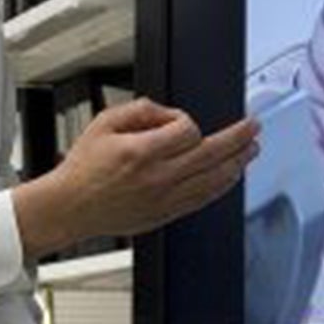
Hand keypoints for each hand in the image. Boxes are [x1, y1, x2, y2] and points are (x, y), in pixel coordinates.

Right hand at [13, 98, 259, 260]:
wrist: (70, 207)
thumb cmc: (83, 169)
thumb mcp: (103, 123)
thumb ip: (139, 109)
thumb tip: (167, 112)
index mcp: (142, 152)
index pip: (188, 130)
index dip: (187, 120)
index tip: (178, 121)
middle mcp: (158, 177)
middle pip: (212, 155)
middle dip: (238, 139)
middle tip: (253, 128)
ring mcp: (164, 199)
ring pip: (214, 180)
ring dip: (237, 163)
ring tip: (251, 151)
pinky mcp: (165, 214)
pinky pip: (203, 200)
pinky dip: (221, 187)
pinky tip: (230, 177)